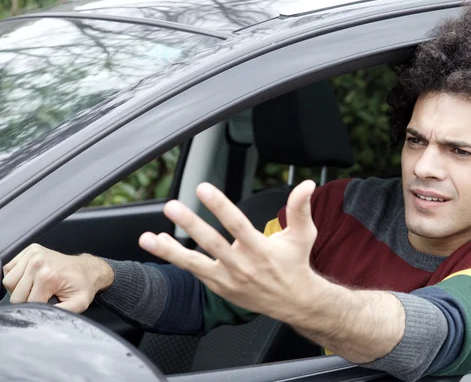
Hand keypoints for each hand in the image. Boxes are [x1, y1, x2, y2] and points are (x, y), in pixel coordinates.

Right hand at [2, 244, 113, 312]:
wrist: (88, 269)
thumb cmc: (83, 286)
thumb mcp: (78, 304)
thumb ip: (60, 313)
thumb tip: (44, 319)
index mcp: (48, 277)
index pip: (26, 303)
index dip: (36, 308)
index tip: (47, 303)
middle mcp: (38, 263)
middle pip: (14, 293)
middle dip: (26, 299)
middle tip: (42, 295)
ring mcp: (33, 254)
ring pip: (8, 281)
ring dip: (18, 288)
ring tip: (35, 287)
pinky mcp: (30, 250)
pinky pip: (9, 268)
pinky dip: (16, 276)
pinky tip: (30, 278)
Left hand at [138, 180, 323, 321]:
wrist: (293, 301)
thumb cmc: (295, 263)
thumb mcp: (303, 235)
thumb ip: (300, 208)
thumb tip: (307, 184)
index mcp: (261, 249)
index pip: (237, 225)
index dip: (219, 206)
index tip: (203, 189)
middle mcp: (243, 266)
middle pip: (211, 243)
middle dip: (190, 224)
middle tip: (171, 207)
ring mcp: (229, 279)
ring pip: (195, 264)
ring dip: (170, 250)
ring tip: (148, 237)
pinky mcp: (220, 287)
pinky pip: (195, 272)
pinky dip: (176, 259)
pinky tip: (159, 244)